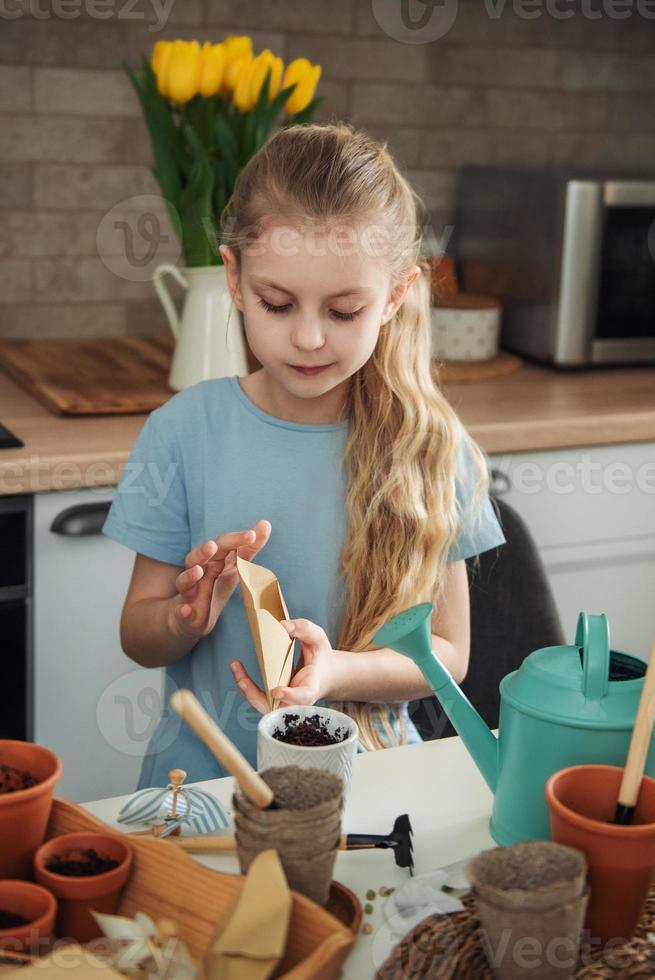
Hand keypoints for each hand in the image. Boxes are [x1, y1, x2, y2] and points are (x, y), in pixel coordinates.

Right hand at [170, 519, 271, 639]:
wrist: (192, 616)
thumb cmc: (215, 586)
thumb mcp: (234, 568)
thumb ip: (248, 549)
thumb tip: (265, 523)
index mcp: (212, 560)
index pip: (222, 545)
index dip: (236, 540)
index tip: (252, 535)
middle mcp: (198, 572)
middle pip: (197, 557)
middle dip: (204, 551)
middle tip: (212, 545)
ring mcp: (189, 592)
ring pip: (184, 581)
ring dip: (190, 575)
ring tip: (198, 571)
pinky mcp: (184, 612)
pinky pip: (181, 611)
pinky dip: (182, 610)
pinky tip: (185, 610)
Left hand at [230, 617, 337, 712]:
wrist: (324, 675)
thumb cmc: (320, 657)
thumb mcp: (318, 639)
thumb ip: (304, 629)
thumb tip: (283, 625)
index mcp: (312, 685)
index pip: (304, 696)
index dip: (290, 696)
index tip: (276, 691)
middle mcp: (297, 700)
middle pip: (276, 708)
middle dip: (256, 697)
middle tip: (242, 681)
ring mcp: (285, 702)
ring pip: (263, 704)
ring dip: (247, 690)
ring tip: (236, 667)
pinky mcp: (275, 699)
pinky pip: (258, 697)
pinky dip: (246, 685)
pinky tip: (237, 668)